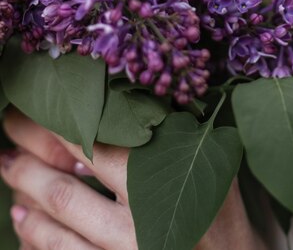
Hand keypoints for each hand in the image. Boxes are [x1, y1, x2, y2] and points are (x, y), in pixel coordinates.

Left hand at [1, 109, 265, 249]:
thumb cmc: (225, 214)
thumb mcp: (214, 168)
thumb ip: (181, 137)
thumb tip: (133, 102)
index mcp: (170, 180)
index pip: (103, 145)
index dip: (62, 125)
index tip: (38, 105)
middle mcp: (144, 219)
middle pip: (69, 186)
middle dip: (30, 157)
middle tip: (7, 132)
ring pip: (60, 224)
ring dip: (26, 195)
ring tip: (8, 169)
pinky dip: (37, 238)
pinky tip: (23, 221)